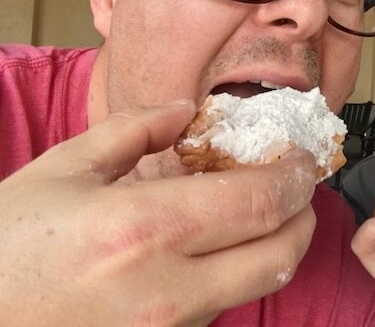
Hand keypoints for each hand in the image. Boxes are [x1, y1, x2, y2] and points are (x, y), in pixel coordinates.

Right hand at [0, 101, 316, 325]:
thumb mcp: (64, 169)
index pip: (257, 201)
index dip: (294, 176)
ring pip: (257, 284)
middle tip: (300, 187)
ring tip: (269, 212)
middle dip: (303, 215)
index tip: (302, 158)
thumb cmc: (8, 245)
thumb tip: (186, 109)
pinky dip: (240, 272)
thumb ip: (135, 129)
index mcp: (144, 227)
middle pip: (278, 253)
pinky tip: (224, 248)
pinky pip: (223, 307)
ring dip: (277, 245)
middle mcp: (168, 287)